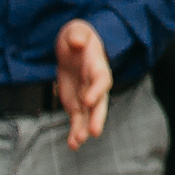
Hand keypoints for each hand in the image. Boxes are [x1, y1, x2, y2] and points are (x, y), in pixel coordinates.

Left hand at [54, 19, 112, 147]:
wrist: (74, 47)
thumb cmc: (77, 36)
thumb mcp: (76, 30)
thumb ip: (77, 35)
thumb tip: (76, 42)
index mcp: (97, 66)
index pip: (102, 79)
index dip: (97, 90)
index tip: (89, 100)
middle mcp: (95, 84)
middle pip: (100, 102)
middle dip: (97, 117)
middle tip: (94, 131)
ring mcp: (86, 95)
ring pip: (88, 115)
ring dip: (84, 128)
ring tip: (77, 142)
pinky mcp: (76, 103)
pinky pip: (77, 120)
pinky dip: (74, 131)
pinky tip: (72, 144)